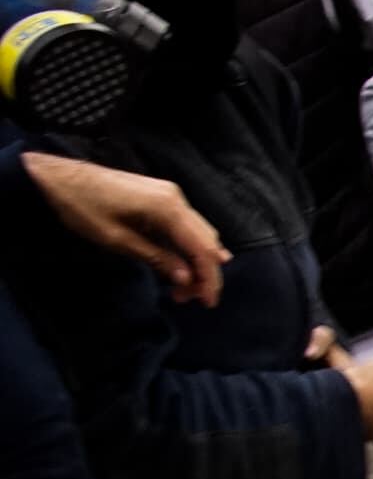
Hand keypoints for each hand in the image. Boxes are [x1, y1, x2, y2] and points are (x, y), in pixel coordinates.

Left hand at [23, 152, 222, 302]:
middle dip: (204, 272)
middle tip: (189, 298)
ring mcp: (169, 195)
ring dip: (195, 260)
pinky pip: (184, 225)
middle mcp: (176, 199)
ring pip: (198, 233)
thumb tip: (185, 278)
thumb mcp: (117, 239)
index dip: (208, 278)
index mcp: (168, 208)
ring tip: (181, 285)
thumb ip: (156, 258)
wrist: (58, 176)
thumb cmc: (83, 207)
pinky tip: (182, 262)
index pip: (202, 249)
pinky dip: (186, 246)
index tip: (207, 303)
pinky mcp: (160, 196)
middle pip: (206, 241)